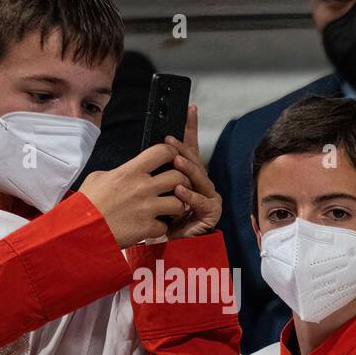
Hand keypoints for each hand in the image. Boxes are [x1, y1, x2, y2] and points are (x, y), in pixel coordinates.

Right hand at [80, 146, 189, 246]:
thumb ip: (121, 172)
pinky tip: (152, 226)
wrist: (80, 228)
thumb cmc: (88, 203)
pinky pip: (166, 226)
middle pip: (179, 177)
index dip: (172, 153)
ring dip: (177, 207)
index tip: (173, 158)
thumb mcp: (98, 178)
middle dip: (182, 182)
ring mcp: (147, 208)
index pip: (162, 152)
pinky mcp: (148, 227)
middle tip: (177, 188)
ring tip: (168, 209)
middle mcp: (142, 187)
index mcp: (129, 171)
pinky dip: (161, 228)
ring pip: (179, 203)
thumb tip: (130, 170)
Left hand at [164, 106, 221, 239]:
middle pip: (196, 162)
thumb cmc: (162, 218)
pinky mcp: (211, 213)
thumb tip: (144, 152)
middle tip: (170, 140)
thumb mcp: (153, 191)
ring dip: (188, 170)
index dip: (190, 129)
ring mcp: (209, 198)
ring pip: (201, 180)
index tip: (189, 109)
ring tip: (176, 162)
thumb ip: (153, 173)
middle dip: (184, 149)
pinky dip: (190, 196)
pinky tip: (180, 190)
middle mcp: (202, 184)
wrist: (170, 245)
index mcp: (189, 176)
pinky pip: (201, 202)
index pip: (190, 148)